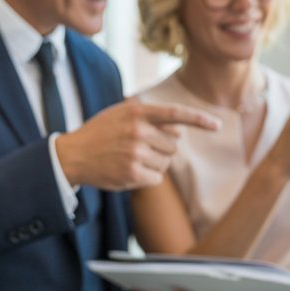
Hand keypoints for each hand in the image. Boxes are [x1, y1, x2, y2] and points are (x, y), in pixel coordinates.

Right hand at [56, 99, 221, 191]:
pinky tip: (130, 171)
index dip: (199, 120)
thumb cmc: (101, 133)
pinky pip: (157, 179)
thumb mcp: (122, 114)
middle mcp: (138, 130)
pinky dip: (148, 178)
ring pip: (166, 163)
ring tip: (131, 158)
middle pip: (174, 145)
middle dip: (162, 148)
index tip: (217, 125)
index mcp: (138, 112)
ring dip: (155, 164)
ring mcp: (135, 153)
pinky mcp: (132, 174)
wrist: (72, 155)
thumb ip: (150, 117)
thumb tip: (180, 132)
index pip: (176, 114)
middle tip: (138, 147)